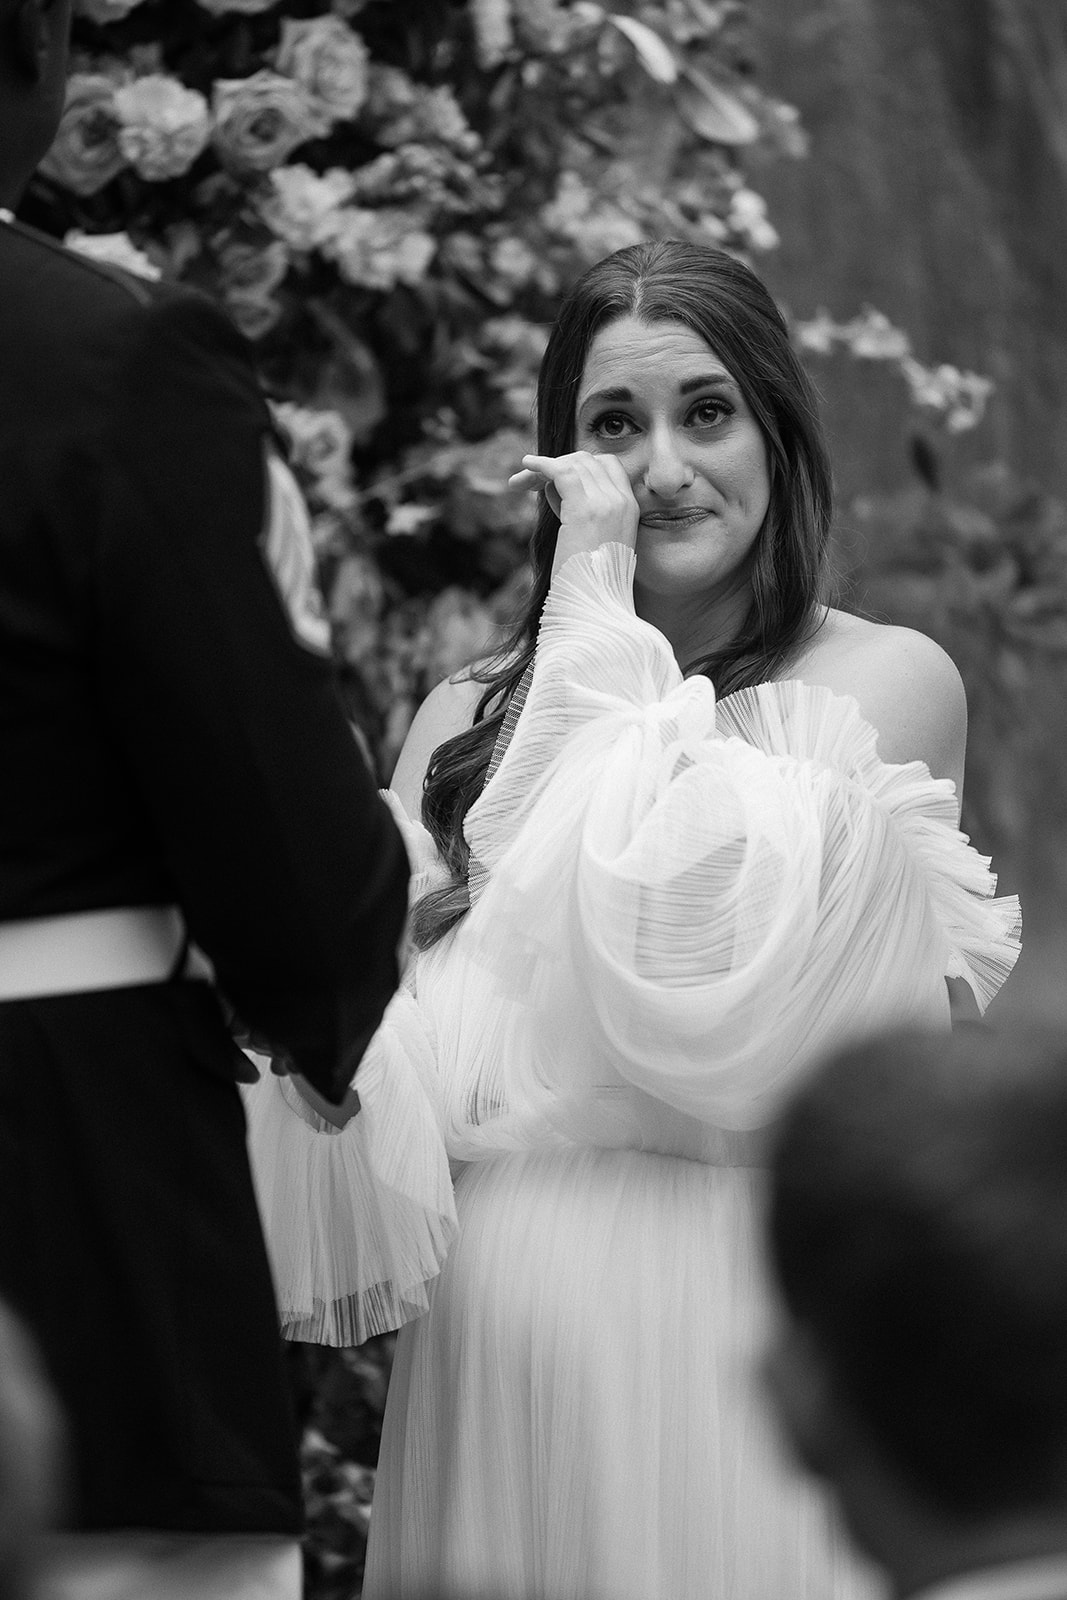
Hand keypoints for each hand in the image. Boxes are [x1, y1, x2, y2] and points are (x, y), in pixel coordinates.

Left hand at [509, 451, 639, 577]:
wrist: (594, 606)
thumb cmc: (589, 582)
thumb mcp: (596, 542)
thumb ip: (585, 515)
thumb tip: (557, 492)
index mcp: (631, 508)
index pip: (608, 465)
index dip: (580, 465)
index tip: (554, 480)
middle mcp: (623, 501)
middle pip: (588, 460)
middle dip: (558, 465)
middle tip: (531, 481)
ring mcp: (606, 504)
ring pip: (573, 464)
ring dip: (545, 470)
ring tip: (522, 483)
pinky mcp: (584, 510)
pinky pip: (561, 472)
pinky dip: (541, 465)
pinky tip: (526, 465)